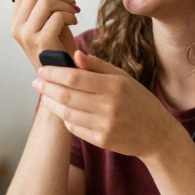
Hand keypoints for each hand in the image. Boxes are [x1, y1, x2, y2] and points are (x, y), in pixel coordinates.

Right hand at [11, 0, 78, 68]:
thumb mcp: (53, 17)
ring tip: (73, 14)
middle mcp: (17, 27)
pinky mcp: (40, 41)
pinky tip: (74, 23)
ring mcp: (26, 35)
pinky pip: (56, 16)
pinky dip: (70, 16)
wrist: (65, 75)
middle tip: (71, 0)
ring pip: (44, 1)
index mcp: (17, 20)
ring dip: (65, 4)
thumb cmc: (59, 48)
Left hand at [33, 50, 176, 159]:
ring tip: (44, 95)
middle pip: (67, 96)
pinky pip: (74, 128)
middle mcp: (109, 106)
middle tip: (36, 82)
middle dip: (47, 88)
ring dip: (51, 103)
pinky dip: (64, 118)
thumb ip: (98, 66)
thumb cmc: (138, 101)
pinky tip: (61, 110)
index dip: (54, 73)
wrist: (157, 134)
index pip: (74, 77)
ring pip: (67, 114)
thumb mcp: (123, 78)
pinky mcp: (102, 141)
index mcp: (115, 86)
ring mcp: (105, 125)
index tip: (41, 69)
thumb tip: (74, 54)